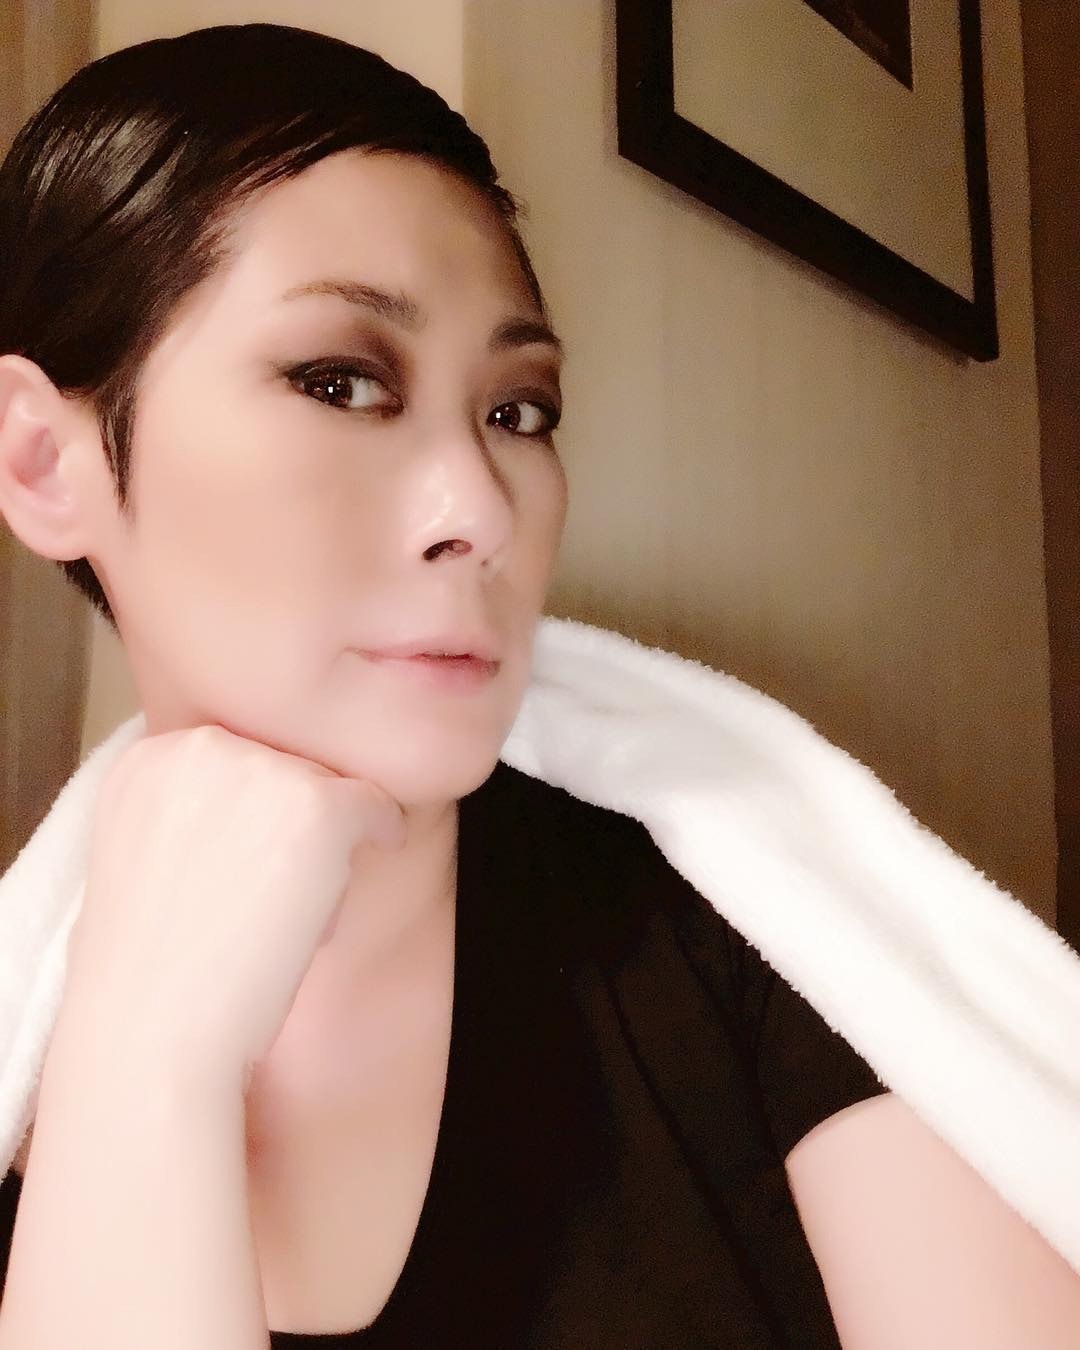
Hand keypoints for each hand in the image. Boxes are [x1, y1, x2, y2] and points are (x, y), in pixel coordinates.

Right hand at [60, 724, 405, 1092]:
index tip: (254, 855)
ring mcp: (262, 772)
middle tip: (267, 897)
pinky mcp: (316, 805)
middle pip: (284, 768)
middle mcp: (202, 749)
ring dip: (325, 845)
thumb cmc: (149, 968)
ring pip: (327, 790)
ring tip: (285, 912)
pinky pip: (374, 806)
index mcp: (152, 758)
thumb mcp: (142, 857)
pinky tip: (357, 877)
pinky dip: (380, 837)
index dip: (254, 811)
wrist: (153, 1026)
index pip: (234, 759)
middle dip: (288, 825)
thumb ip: (189, 812)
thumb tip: (261, 810)